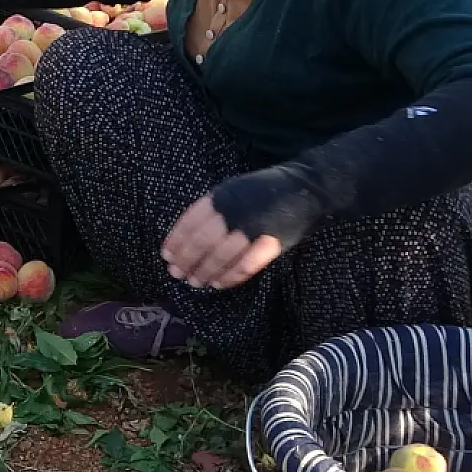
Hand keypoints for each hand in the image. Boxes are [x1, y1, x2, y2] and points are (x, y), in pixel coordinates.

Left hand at [161, 196, 283, 290]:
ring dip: (204, 272)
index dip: (176, 241)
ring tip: (194, 282)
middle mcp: (233, 211)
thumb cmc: (262, 191)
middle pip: (201, 242)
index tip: (166, 255)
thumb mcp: (231, 190)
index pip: (190, 222)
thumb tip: (184, 237)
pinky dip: (228, 277)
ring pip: (220, 257)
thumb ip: (211, 209)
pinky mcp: (271, 243)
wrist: (304, 187)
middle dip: (186, 260)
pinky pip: (244, 266)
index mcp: (220, 196)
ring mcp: (252, 228)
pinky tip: (218, 284)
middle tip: (176, 273)